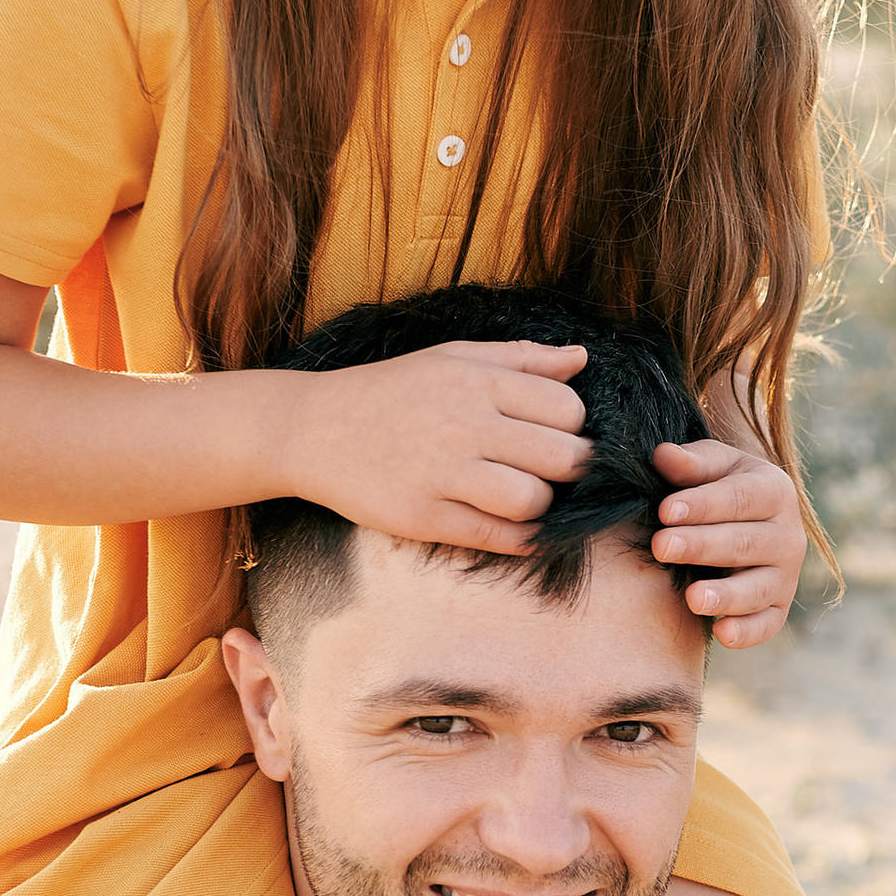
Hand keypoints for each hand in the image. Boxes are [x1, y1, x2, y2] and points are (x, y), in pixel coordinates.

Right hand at [271, 340, 590, 555]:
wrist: (314, 428)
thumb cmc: (393, 391)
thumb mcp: (453, 357)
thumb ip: (521, 357)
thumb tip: (582, 359)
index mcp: (478, 381)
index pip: (567, 409)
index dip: (572, 427)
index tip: (553, 435)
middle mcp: (466, 424)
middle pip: (563, 457)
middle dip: (569, 469)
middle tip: (549, 471)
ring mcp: (443, 473)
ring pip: (534, 501)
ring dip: (541, 506)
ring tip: (522, 497)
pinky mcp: (424, 516)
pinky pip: (496, 536)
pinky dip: (519, 538)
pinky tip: (514, 528)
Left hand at [651, 437, 808, 647]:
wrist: (745, 520)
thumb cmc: (720, 487)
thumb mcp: (711, 467)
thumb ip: (690, 463)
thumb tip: (663, 456)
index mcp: (774, 491)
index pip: (739, 498)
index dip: (702, 504)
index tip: (665, 510)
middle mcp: (788, 536)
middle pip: (745, 543)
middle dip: (702, 546)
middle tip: (662, 546)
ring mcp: (786, 576)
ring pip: (758, 588)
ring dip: (727, 595)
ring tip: (693, 598)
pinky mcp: (777, 609)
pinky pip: (766, 625)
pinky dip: (747, 632)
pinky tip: (721, 633)